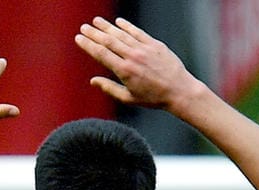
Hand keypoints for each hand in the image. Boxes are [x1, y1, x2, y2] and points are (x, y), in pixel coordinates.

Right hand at [76, 17, 208, 110]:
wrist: (179, 91)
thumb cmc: (154, 98)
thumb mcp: (129, 98)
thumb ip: (109, 88)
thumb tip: (93, 81)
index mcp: (125, 71)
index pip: (101, 54)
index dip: (88, 45)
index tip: (79, 39)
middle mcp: (133, 57)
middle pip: (109, 41)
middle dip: (94, 33)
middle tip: (83, 27)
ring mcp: (144, 49)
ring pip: (122, 34)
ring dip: (107, 27)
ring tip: (96, 21)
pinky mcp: (155, 44)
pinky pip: (138, 32)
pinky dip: (127, 26)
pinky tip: (118, 22)